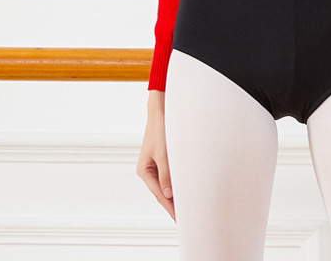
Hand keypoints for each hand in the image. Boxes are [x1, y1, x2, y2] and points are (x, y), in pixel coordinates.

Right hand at [136, 90, 175, 221]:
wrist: (161, 111)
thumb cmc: (160, 130)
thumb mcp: (163, 154)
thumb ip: (166, 175)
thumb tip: (168, 195)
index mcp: (144, 171)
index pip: (159, 195)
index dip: (170, 208)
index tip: (179, 219)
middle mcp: (148, 170)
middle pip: (162, 192)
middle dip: (173, 204)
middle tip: (185, 218)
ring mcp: (156, 164)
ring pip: (167, 184)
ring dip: (176, 194)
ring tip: (187, 207)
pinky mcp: (163, 158)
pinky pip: (170, 176)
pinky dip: (177, 183)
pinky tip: (185, 189)